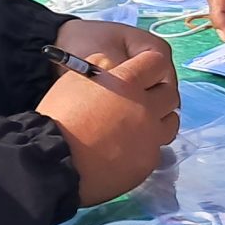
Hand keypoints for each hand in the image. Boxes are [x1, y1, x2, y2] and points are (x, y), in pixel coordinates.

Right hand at [36, 26, 180, 204]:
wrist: (53, 162)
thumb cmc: (60, 116)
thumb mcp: (76, 79)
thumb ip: (104, 71)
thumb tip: (116, 72)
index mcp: (128, 81)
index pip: (158, 62)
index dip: (151, 65)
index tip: (144, 71)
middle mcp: (146, 107)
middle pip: (170, 93)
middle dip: (159, 92)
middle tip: (144, 98)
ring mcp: (150, 137)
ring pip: (170, 123)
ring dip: (159, 119)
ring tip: (141, 125)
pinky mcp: (147, 162)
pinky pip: (156, 149)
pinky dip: (146, 145)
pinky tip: (129, 148)